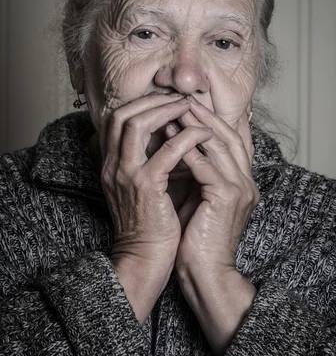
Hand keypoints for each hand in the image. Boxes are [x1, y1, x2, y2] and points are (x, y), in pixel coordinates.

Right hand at [99, 93, 212, 321]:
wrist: (145, 258)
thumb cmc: (152, 224)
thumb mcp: (144, 187)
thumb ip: (150, 161)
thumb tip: (174, 137)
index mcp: (111, 165)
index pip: (116, 120)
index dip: (141, 103)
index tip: (166, 99)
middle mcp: (112, 165)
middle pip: (122, 114)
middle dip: (152, 100)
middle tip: (179, 97)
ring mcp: (126, 174)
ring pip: (138, 124)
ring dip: (167, 110)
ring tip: (190, 108)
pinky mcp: (146, 186)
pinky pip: (168, 151)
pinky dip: (188, 137)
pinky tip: (204, 134)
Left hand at [175, 96, 258, 275]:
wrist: (206, 274)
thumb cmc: (198, 240)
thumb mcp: (200, 200)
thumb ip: (197, 175)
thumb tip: (180, 150)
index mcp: (243, 182)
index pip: (232, 141)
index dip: (213, 120)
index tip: (190, 105)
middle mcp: (247, 182)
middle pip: (228, 136)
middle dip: (204, 115)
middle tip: (181, 100)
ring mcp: (241, 188)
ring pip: (218, 144)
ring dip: (194, 125)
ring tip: (173, 111)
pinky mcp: (227, 197)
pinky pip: (206, 165)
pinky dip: (187, 148)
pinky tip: (170, 136)